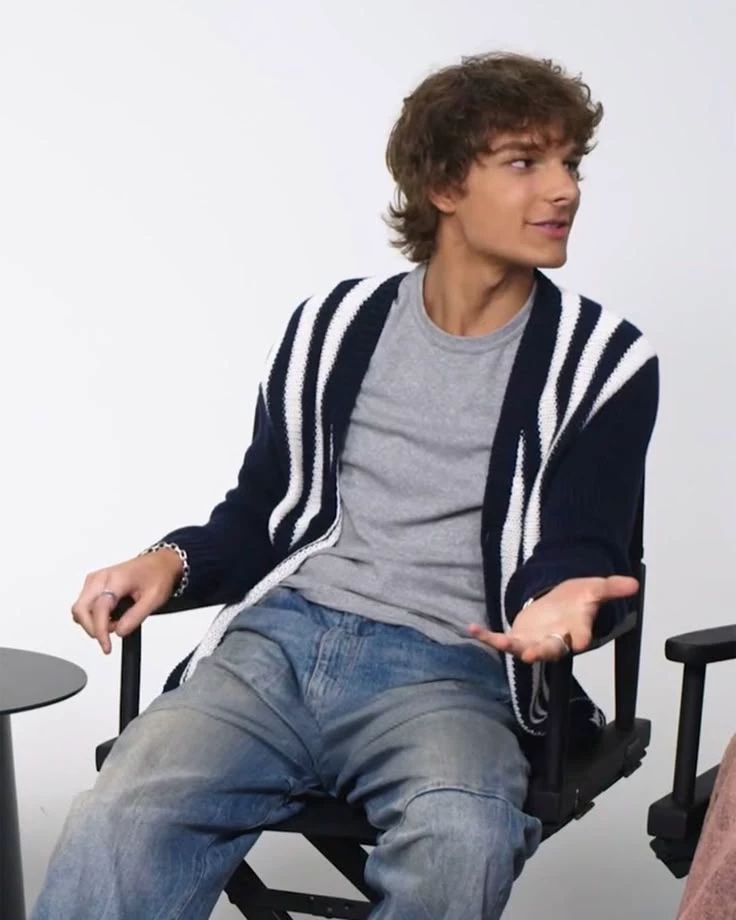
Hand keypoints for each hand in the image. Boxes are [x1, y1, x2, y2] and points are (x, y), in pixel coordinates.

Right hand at [71, 549, 183, 654]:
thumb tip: (119, 632)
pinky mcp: (94, 585)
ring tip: (118, 620)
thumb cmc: (157, 576)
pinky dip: (95, 617)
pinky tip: (112, 616)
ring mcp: (94, 580)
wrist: (159, 564)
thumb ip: (135, 617)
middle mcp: (99, 578)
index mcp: (115, 579)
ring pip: (81, 609)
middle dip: (93, 628)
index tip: (106, 646)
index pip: (98, 609)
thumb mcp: (154, 599)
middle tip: (111, 634)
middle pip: (81, 610)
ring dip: (95, 622)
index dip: (100, 631)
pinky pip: (86, 606)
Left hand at [468, 575, 638, 663]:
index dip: (582, 638)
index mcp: (576, 630)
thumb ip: (611, 587)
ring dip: (512, 647)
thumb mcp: (594, 588)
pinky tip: (472, 628)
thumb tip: (634, 583)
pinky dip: (486, 636)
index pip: (582, 636)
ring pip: (524, 649)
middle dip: (541, 652)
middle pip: (550, 649)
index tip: (582, 642)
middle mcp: (556, 640)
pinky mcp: (518, 638)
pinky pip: (500, 640)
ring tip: (501, 642)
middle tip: (532, 655)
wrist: (559, 605)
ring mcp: (535, 642)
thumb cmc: (577, 600)